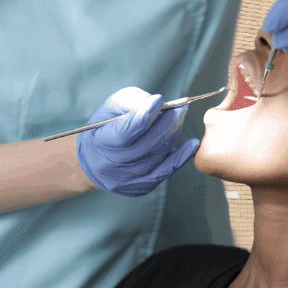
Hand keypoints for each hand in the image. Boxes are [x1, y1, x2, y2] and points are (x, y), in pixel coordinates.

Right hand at [76, 87, 199, 197]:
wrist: (95, 160)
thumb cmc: (106, 127)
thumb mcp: (111, 108)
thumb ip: (132, 102)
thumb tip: (157, 103)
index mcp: (100, 142)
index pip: (124, 132)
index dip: (144, 116)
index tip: (159, 100)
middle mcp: (111, 165)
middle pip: (146, 144)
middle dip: (167, 123)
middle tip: (180, 108)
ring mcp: (125, 179)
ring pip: (157, 156)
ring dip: (173, 135)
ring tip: (179, 118)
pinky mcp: (139, 187)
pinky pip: (164, 172)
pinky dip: (180, 157)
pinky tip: (192, 144)